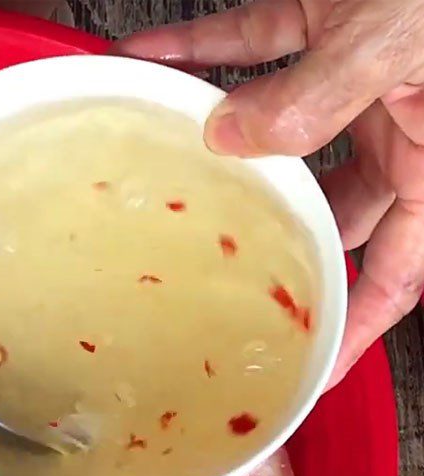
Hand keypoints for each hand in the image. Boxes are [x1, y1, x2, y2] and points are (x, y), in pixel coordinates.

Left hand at [114, 0, 423, 385]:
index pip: (395, 276)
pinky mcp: (326, 20)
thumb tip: (231, 136)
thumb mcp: (401, 41)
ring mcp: (358, 78)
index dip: (355, 329)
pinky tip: (151, 62)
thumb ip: (318, 97)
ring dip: (219, 137)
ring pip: (279, 129)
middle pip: (324, 211)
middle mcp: (397, 128)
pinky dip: (200, 51)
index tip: (308, 366)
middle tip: (203, 267)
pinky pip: (253, 44)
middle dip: (266, 233)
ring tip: (162, 164)